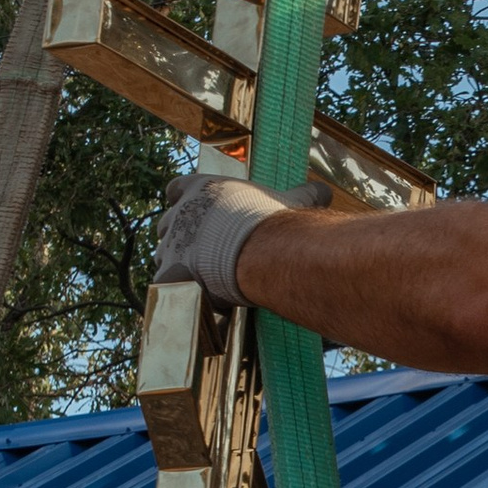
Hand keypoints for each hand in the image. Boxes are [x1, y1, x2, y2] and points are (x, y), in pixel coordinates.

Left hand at [153, 170, 328, 301]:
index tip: (197, 212)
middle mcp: (179, 214)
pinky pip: (164, 286)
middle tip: (201, 251)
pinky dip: (177, 293)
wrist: (264, 251)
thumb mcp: (292, 200)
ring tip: (201, 278)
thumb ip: (304, 194)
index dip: (184, 199)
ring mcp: (170, 245)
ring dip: (176, 265)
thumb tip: (325, 190)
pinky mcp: (169, 275)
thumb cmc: (276, 221)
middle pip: (166, 224)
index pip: (177, 188)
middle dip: (180, 237)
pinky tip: (195, 299)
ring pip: (162, 254)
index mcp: (202, 189)